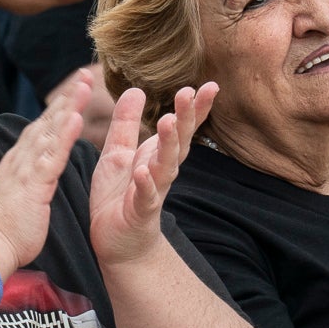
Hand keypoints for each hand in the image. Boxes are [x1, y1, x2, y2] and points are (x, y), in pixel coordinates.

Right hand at [0, 74, 86, 276]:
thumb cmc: (3, 226)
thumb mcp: (18, 193)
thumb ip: (27, 177)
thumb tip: (34, 171)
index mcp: (20, 161)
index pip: (42, 127)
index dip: (59, 106)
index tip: (75, 86)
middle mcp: (21, 158)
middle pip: (48, 120)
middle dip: (68, 96)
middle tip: (84, 73)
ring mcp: (26, 169)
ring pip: (51, 131)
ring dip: (69, 106)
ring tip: (85, 85)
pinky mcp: (33, 184)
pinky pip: (51, 156)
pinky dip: (64, 136)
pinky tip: (76, 118)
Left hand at [91, 82, 216, 266]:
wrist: (118, 241)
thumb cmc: (119, 196)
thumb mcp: (118, 152)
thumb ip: (126, 123)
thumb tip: (136, 89)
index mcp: (157, 155)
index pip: (182, 128)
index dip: (195, 108)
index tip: (210, 85)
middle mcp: (161, 171)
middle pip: (179, 142)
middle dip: (185, 118)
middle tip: (189, 93)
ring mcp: (153, 191)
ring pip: (165, 166)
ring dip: (168, 145)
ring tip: (168, 122)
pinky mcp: (139, 212)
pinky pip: (145, 197)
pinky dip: (146, 185)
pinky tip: (144, 172)